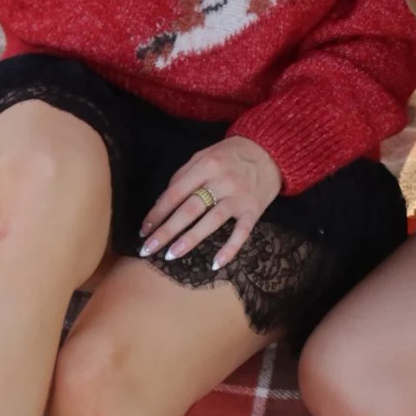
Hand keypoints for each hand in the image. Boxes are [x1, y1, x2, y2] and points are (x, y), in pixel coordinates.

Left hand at [139, 136, 281, 272]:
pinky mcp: (254, 210)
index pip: (175, 193)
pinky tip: (215, 264)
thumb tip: (163, 202)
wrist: (271, 152)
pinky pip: (241, 233)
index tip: (144, 230)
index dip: (158, 213)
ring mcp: (239, 198)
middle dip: (166, 231)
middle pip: (189, 209)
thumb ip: (184, 175)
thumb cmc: (232, 154)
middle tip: (148, 249)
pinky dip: (229, 249)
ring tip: (171, 255)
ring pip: (211, 221)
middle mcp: (221, 182)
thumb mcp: (205, 155)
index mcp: (206, 166)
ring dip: (190, 240)